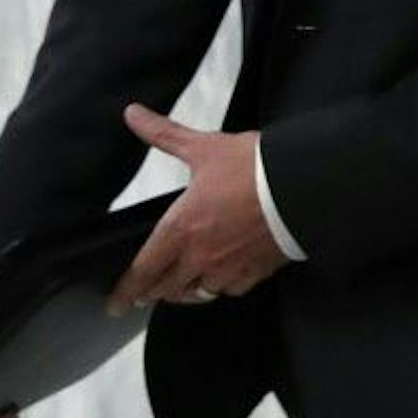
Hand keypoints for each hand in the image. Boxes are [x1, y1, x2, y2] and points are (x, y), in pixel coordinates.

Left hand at [108, 105, 288, 313]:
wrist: (302, 187)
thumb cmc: (252, 168)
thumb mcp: (205, 148)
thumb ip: (164, 135)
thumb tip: (132, 114)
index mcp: (179, 230)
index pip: (142, 271)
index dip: (125, 291)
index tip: (115, 304)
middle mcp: (199, 257)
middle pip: (166, 289)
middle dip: (153, 292)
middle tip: (145, 295)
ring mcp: (229, 269)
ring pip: (198, 293)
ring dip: (187, 291)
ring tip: (183, 287)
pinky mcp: (256, 272)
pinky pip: (231, 290)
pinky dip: (223, 285)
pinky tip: (224, 277)